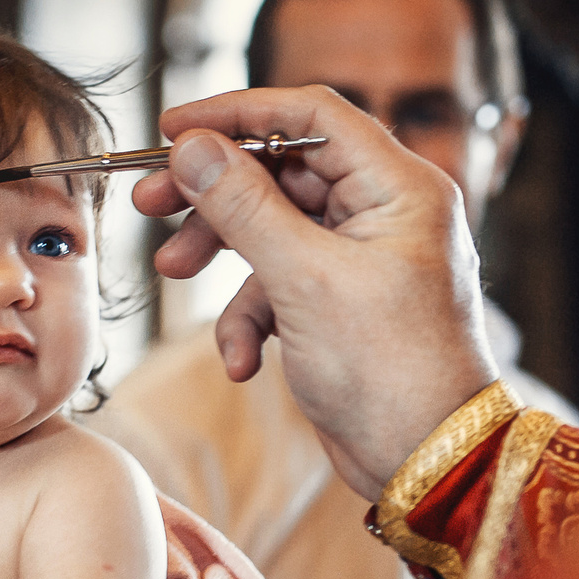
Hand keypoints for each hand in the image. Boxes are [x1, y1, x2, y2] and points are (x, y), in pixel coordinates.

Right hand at [133, 87, 497, 496]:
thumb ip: (244, 206)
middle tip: (149, 201)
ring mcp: (366, 258)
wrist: (429, 466)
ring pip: (274, 228)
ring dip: (223, 255)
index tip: (173, 126)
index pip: (312, 114)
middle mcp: (387, 212)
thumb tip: (195, 147)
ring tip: (173, 274)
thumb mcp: (304, 281)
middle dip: (216, 190)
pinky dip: (253, 316)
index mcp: (400, 188)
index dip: (237, 112)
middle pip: (284, 170)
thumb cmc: (392, 373)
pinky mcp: (345, 302)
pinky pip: (283, 283)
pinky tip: (245, 360)